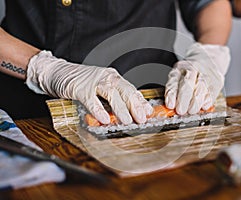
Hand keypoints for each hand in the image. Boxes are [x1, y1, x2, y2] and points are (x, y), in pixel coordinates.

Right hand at [26, 51, 152, 124]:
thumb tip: (128, 113)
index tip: (149, 113)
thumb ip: (113, 98)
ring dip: (120, 108)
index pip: (130, 89)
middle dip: (135, 105)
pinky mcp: (79, 88)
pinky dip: (98, 109)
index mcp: (113, 77)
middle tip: (142, 119)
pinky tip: (104, 119)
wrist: (57, 72)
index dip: (141, 101)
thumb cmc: (81, 82)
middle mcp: (106, 77)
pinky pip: (90, 99)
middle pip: (124, 90)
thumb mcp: (101, 88)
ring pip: (110, 94)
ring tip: (127, 121)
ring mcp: (93, 81)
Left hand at [165, 42, 229, 114]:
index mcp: (179, 69)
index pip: (173, 81)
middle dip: (183, 99)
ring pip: (201, 87)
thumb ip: (173, 90)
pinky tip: (204, 106)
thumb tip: (170, 107)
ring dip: (195, 102)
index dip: (171, 94)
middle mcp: (192, 69)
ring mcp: (205, 74)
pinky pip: (212, 91)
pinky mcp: (216, 80)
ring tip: (191, 111)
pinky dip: (208, 100)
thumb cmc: (189, 73)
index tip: (171, 105)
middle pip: (187, 83)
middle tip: (181, 111)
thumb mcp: (178, 77)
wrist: (209, 59)